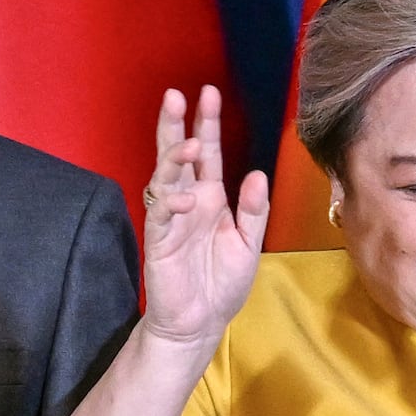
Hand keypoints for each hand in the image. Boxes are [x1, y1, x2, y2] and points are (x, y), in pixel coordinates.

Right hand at [137, 87, 266, 352]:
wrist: (200, 322)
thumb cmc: (221, 284)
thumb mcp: (248, 244)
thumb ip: (253, 211)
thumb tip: (257, 174)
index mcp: (211, 198)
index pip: (209, 154)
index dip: (206, 124)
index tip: (208, 93)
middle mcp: (189, 201)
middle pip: (178, 155)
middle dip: (176, 126)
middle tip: (176, 96)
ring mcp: (171, 218)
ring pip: (165, 178)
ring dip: (175, 159)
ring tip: (191, 144)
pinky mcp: (159, 240)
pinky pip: (160, 214)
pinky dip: (171, 202)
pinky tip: (184, 197)